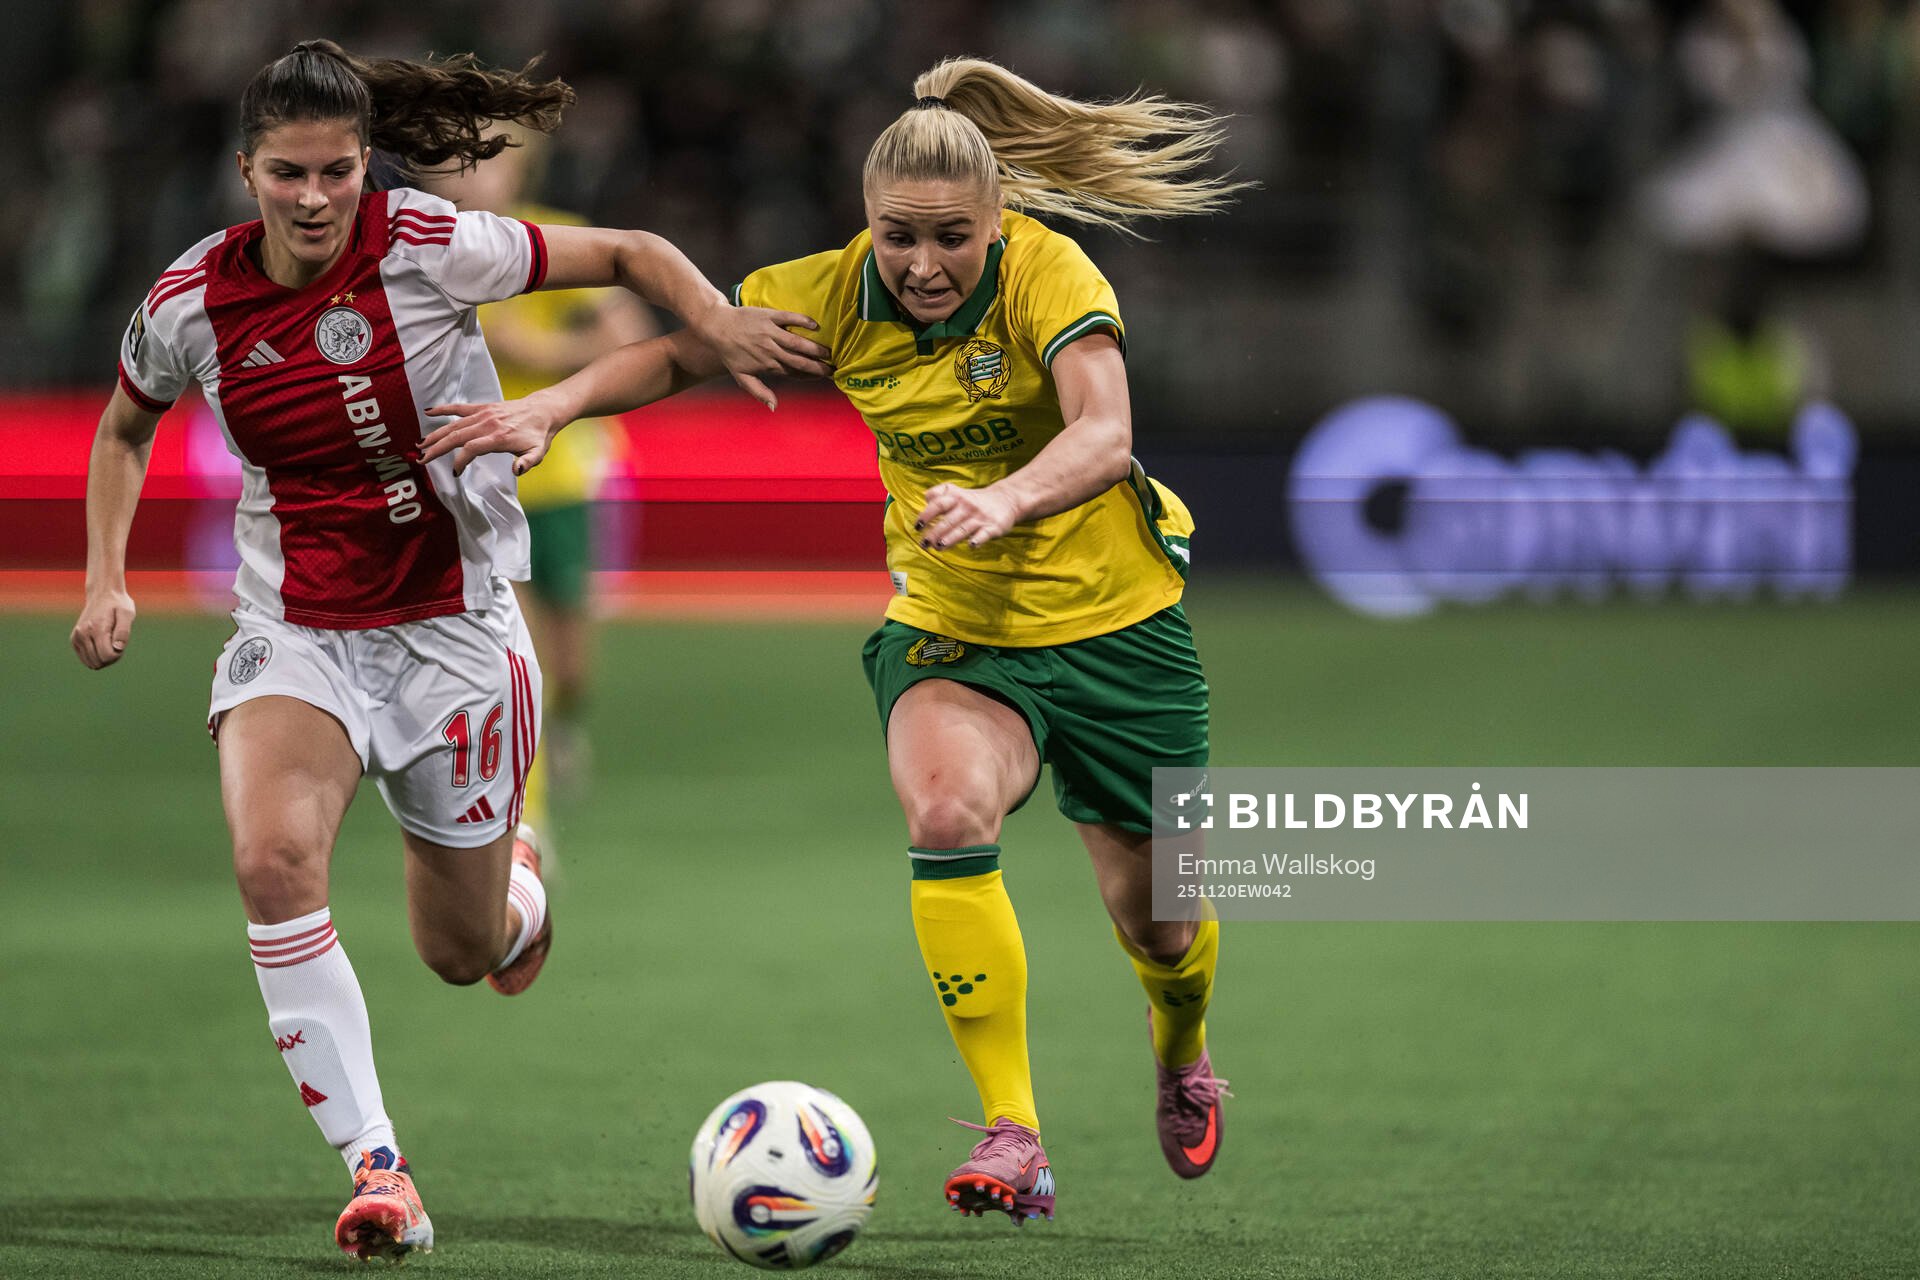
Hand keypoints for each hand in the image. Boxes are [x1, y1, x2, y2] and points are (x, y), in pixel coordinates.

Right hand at [72, 586, 135, 668]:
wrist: (102, 594)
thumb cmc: (118, 605)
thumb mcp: (127, 614)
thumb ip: (123, 631)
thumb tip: (118, 648)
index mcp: (96, 628)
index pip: (107, 656)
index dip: (118, 654)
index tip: (121, 643)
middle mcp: (82, 634)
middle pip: (99, 662)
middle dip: (112, 657)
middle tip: (116, 642)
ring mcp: (76, 637)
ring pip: (92, 663)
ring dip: (104, 658)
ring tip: (110, 643)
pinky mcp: (74, 640)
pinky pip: (86, 660)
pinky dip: (96, 657)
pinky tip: (101, 646)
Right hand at [421, 394, 563, 476]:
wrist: (544, 410)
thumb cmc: (539, 434)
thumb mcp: (538, 453)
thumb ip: (528, 463)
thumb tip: (517, 471)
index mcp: (500, 437)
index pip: (472, 448)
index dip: (460, 460)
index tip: (455, 472)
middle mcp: (488, 424)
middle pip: (456, 436)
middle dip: (437, 449)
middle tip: (422, 460)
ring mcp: (484, 414)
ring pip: (454, 425)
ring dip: (436, 434)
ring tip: (420, 445)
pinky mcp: (483, 407)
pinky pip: (460, 408)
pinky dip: (443, 409)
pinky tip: (428, 412)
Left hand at [689, 301, 830, 409]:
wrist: (717, 327)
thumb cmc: (730, 354)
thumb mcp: (742, 377)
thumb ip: (759, 392)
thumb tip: (774, 407)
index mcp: (768, 365)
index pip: (794, 373)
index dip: (811, 375)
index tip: (827, 377)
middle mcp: (771, 350)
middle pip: (799, 360)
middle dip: (818, 365)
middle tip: (834, 368)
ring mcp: (770, 332)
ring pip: (797, 342)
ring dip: (815, 347)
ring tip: (829, 352)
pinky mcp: (769, 316)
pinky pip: (789, 318)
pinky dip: (802, 321)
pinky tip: (815, 325)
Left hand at [914, 483, 1021, 550]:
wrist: (1005, 500)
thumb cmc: (973, 500)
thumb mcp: (956, 491)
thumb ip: (939, 493)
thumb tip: (925, 497)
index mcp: (956, 497)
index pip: (938, 504)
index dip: (926, 515)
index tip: (917, 526)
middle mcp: (967, 506)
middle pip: (948, 520)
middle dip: (934, 533)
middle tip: (924, 544)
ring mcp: (980, 517)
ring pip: (963, 529)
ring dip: (950, 538)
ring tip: (939, 547)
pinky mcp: (993, 527)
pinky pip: (984, 534)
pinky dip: (978, 540)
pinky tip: (971, 545)